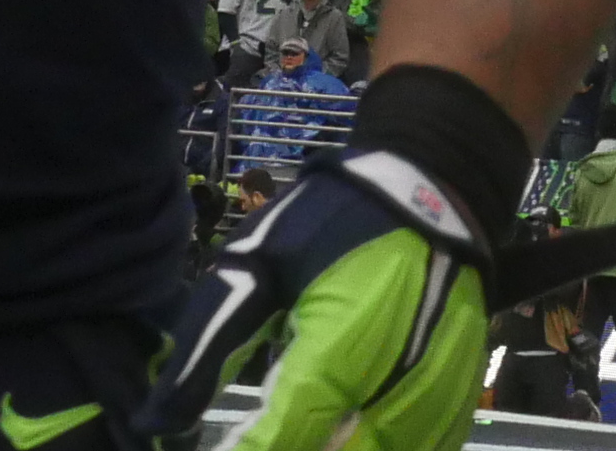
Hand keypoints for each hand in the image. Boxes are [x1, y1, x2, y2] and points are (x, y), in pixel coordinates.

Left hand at [126, 153, 490, 450]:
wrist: (435, 190)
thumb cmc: (336, 219)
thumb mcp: (260, 262)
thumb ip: (211, 343)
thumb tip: (159, 419)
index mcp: (336, 355)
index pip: (280, 441)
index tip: (216, 448)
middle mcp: (391, 393)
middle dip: (287, 446)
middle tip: (258, 427)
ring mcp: (432, 406)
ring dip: (330, 444)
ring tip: (295, 422)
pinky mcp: (455, 407)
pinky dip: (374, 444)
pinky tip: (343, 428)